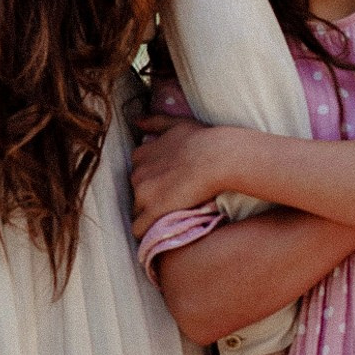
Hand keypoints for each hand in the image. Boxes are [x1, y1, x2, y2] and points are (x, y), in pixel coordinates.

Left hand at [132, 115, 243, 235]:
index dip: (152, 183)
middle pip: (136, 194)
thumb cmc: (203, 139)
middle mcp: (137, 174)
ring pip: (137, 212)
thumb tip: (136, 120)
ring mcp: (143, 194)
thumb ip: (155, 121)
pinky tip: (160, 234)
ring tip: (169, 221)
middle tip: (172, 204)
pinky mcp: (153, 212)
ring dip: (150, 217)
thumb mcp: (177, 123)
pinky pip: (140, 230)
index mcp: (141, 155)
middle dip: (150, 200)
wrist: (218, 158)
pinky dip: (148, 234)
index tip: (167, 188)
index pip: (138, 175)